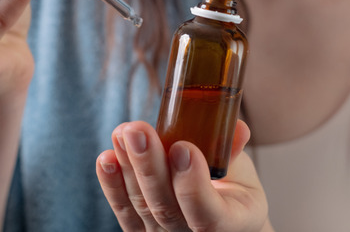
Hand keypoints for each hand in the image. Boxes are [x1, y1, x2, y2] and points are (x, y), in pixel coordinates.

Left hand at [96, 120, 269, 231]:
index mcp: (229, 224)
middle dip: (149, 166)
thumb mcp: (244, 173)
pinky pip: (124, 210)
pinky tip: (106, 158)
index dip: (192, 184)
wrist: (219, 217)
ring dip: (127, 166)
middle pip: (165, 208)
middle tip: (138, 131)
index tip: (182, 147)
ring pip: (141, 205)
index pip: (207, 215)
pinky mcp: (140, 230)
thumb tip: (238, 128)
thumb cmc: (232, 191)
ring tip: (122, 133)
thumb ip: (234, 151)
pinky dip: (112, 184)